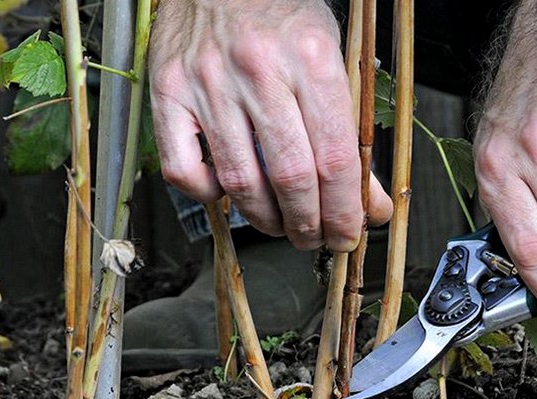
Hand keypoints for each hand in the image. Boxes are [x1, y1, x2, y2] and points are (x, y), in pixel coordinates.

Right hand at [149, 0, 392, 251]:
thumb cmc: (280, 15)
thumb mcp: (331, 60)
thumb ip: (350, 134)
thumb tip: (368, 203)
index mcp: (310, 57)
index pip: (334, 158)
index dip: (344, 211)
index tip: (348, 233)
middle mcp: (257, 70)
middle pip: (291, 178)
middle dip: (309, 225)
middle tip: (316, 238)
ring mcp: (207, 82)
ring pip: (240, 182)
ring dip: (266, 220)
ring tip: (281, 224)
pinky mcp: (167, 91)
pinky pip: (183, 170)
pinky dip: (209, 195)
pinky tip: (228, 191)